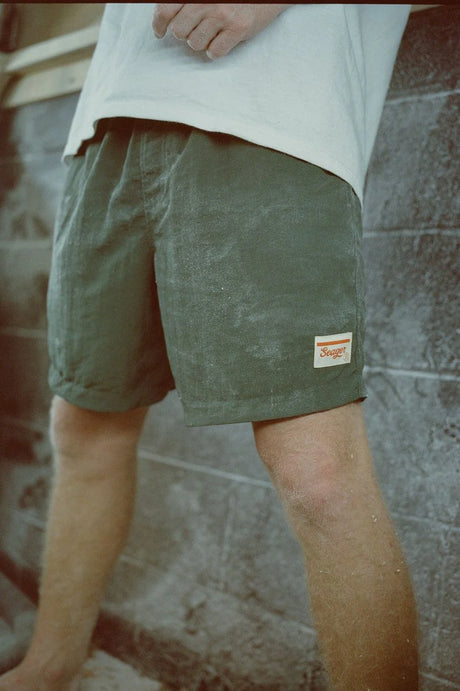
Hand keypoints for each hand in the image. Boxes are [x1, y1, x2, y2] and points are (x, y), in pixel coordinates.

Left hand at [152, 4, 291, 59]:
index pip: (166, 10)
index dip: (159, 25)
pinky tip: (220, 41)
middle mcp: (206, 1)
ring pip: (195, 44)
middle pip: (179, 31)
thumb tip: (164, 19)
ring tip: (211, 33)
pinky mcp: (238, 29)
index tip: (160, 32)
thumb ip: (186, 2)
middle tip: (194, 30)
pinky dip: (215, 51)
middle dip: (184, 34)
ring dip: (200, 42)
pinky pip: (215, 52)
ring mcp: (223, 15)